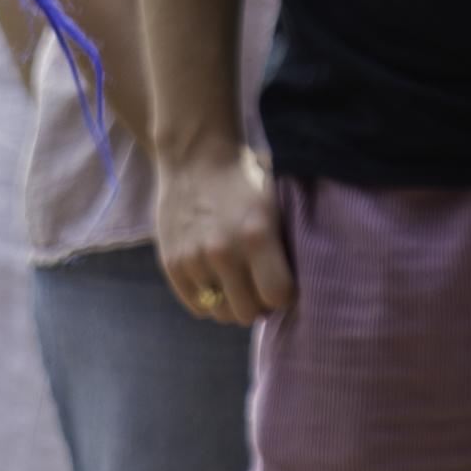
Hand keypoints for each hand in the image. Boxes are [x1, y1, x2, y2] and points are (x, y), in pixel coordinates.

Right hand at [152, 138, 291, 324]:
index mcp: (257, 235)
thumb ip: (285, 246)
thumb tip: (298, 288)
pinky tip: (215, 278)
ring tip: (235, 280)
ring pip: (220, 312)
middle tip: (258, 284)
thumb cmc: (245, 182)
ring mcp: (193, 260)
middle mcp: (223, 251)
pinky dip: (207, 298)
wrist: (194, 158)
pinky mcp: (172, 264)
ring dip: (231, 302)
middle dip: (257, 302)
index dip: (283, 292)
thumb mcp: (275, 204)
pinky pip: (197, 305)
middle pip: (247, 312)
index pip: (278, 295)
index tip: (281, 281)